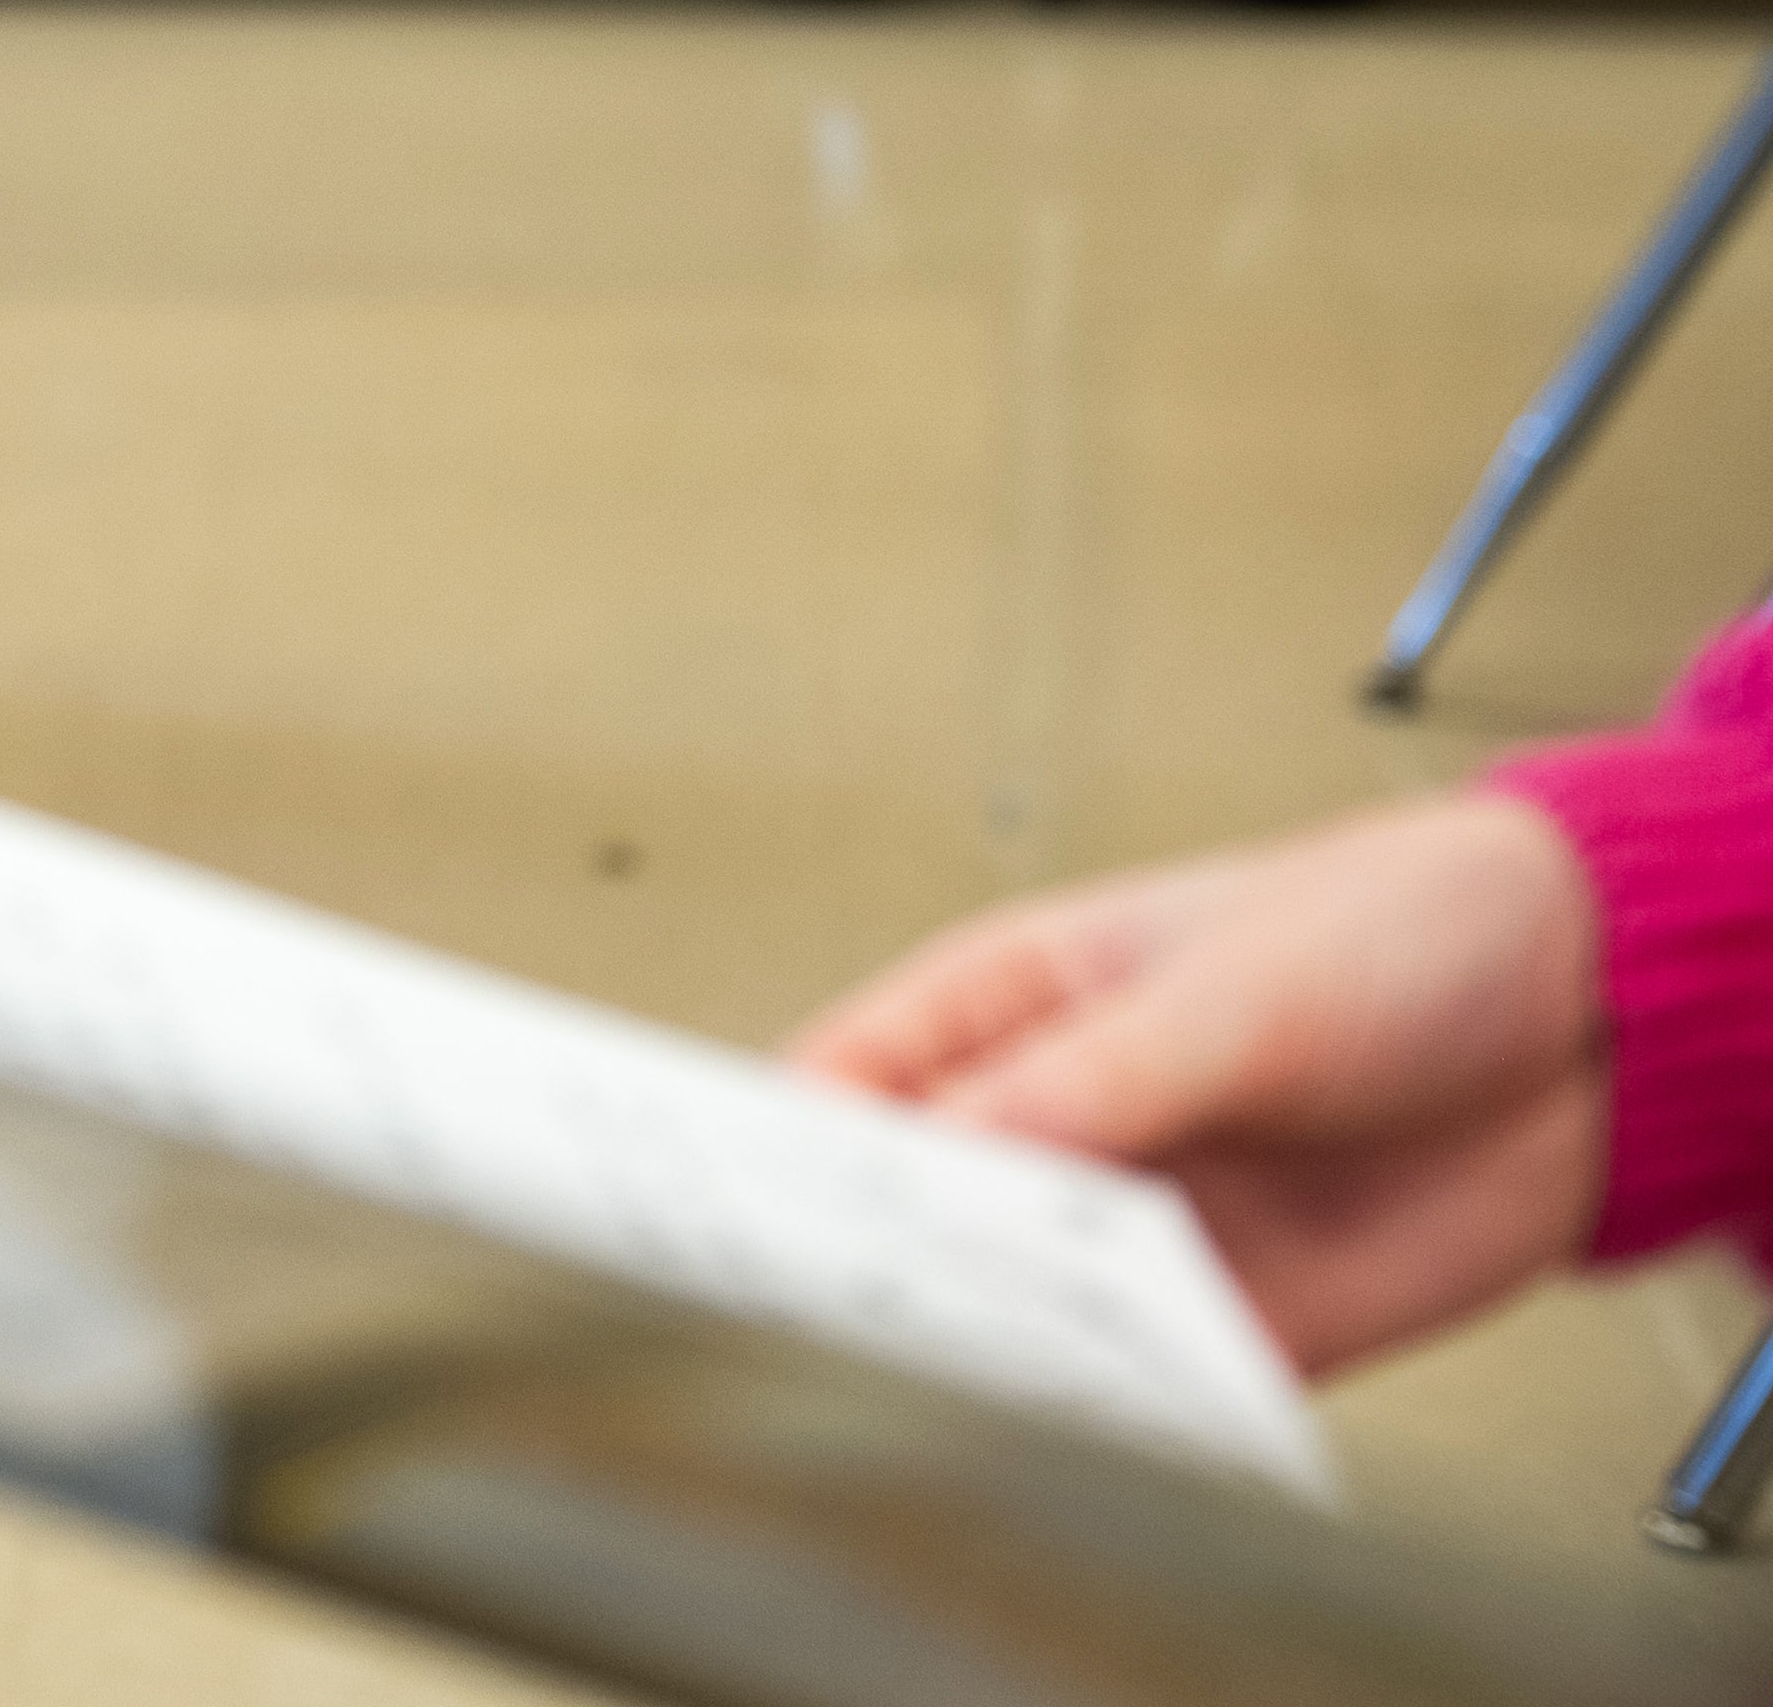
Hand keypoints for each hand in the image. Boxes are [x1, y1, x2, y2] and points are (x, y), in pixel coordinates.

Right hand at [787, 791, 1611, 1374]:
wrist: (1592, 1024)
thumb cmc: (1395, 935)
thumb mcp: (1230, 992)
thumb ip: (1090, 1080)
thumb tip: (951, 1157)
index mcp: (1005, 1012)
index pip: (843, 1089)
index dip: (778, 1148)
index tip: (753, 1205)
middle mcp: (1053, 1129)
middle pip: (913, 1220)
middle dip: (881, 1264)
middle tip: (871, 1299)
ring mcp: (1135, 1234)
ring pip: (1018, 1320)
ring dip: (1007, 1346)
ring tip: (1001, 1354)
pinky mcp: (1231, 1326)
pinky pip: (1150, 1392)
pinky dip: (1129, 1409)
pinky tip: (1128, 1398)